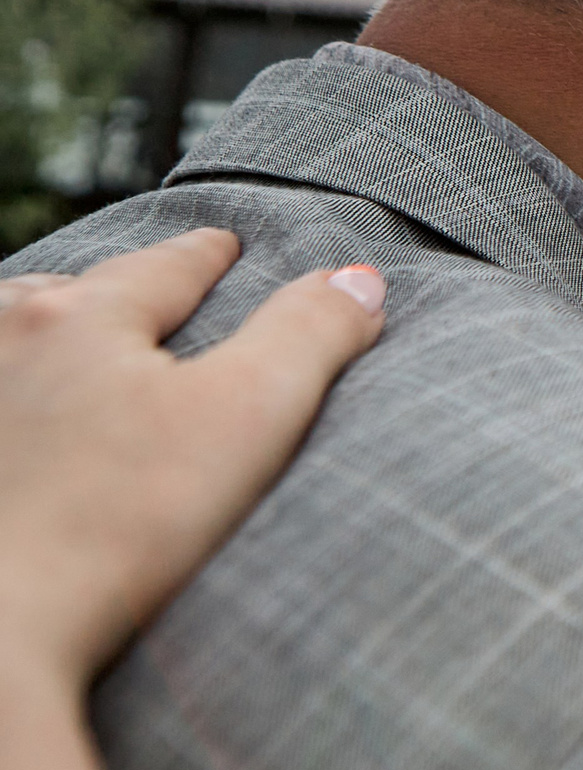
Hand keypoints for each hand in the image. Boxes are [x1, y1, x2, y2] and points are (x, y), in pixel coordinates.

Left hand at [0, 228, 384, 683]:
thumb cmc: (118, 525)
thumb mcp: (247, 416)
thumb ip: (309, 335)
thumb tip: (359, 279)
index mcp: (80, 316)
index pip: (166, 265)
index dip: (208, 254)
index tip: (226, 243)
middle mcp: (2, 342)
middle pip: (70, 294)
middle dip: (114, 291)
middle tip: (152, 296)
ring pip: (9, 344)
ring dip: (45, 342)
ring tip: (74, 355)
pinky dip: (15, 397)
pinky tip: (29, 425)